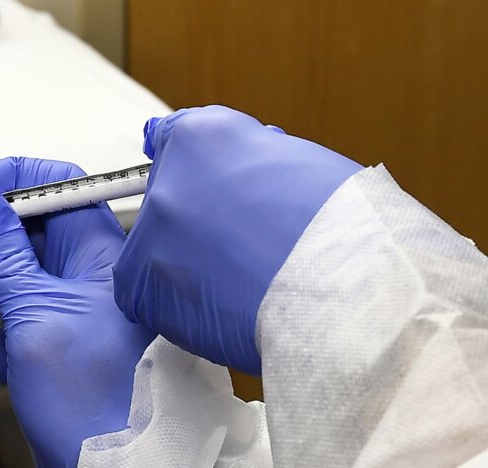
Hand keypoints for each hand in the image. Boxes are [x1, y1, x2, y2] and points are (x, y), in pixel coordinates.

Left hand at [115, 105, 362, 374]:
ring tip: (242, 286)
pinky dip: (184, 309)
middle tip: (246, 250)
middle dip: (197, 226)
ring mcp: (151, 237)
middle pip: (166, 203)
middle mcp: (167, 180)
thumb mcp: (296, 159)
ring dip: (187, 270)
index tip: (215, 198)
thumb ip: (249, 155)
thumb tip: (238, 154)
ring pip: (155, 255)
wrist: (342, 286)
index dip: (201, 178)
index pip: (173, 144)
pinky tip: (227, 310)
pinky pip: (152, 300)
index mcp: (203, 137)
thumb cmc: (341, 225)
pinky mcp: (145, 291)